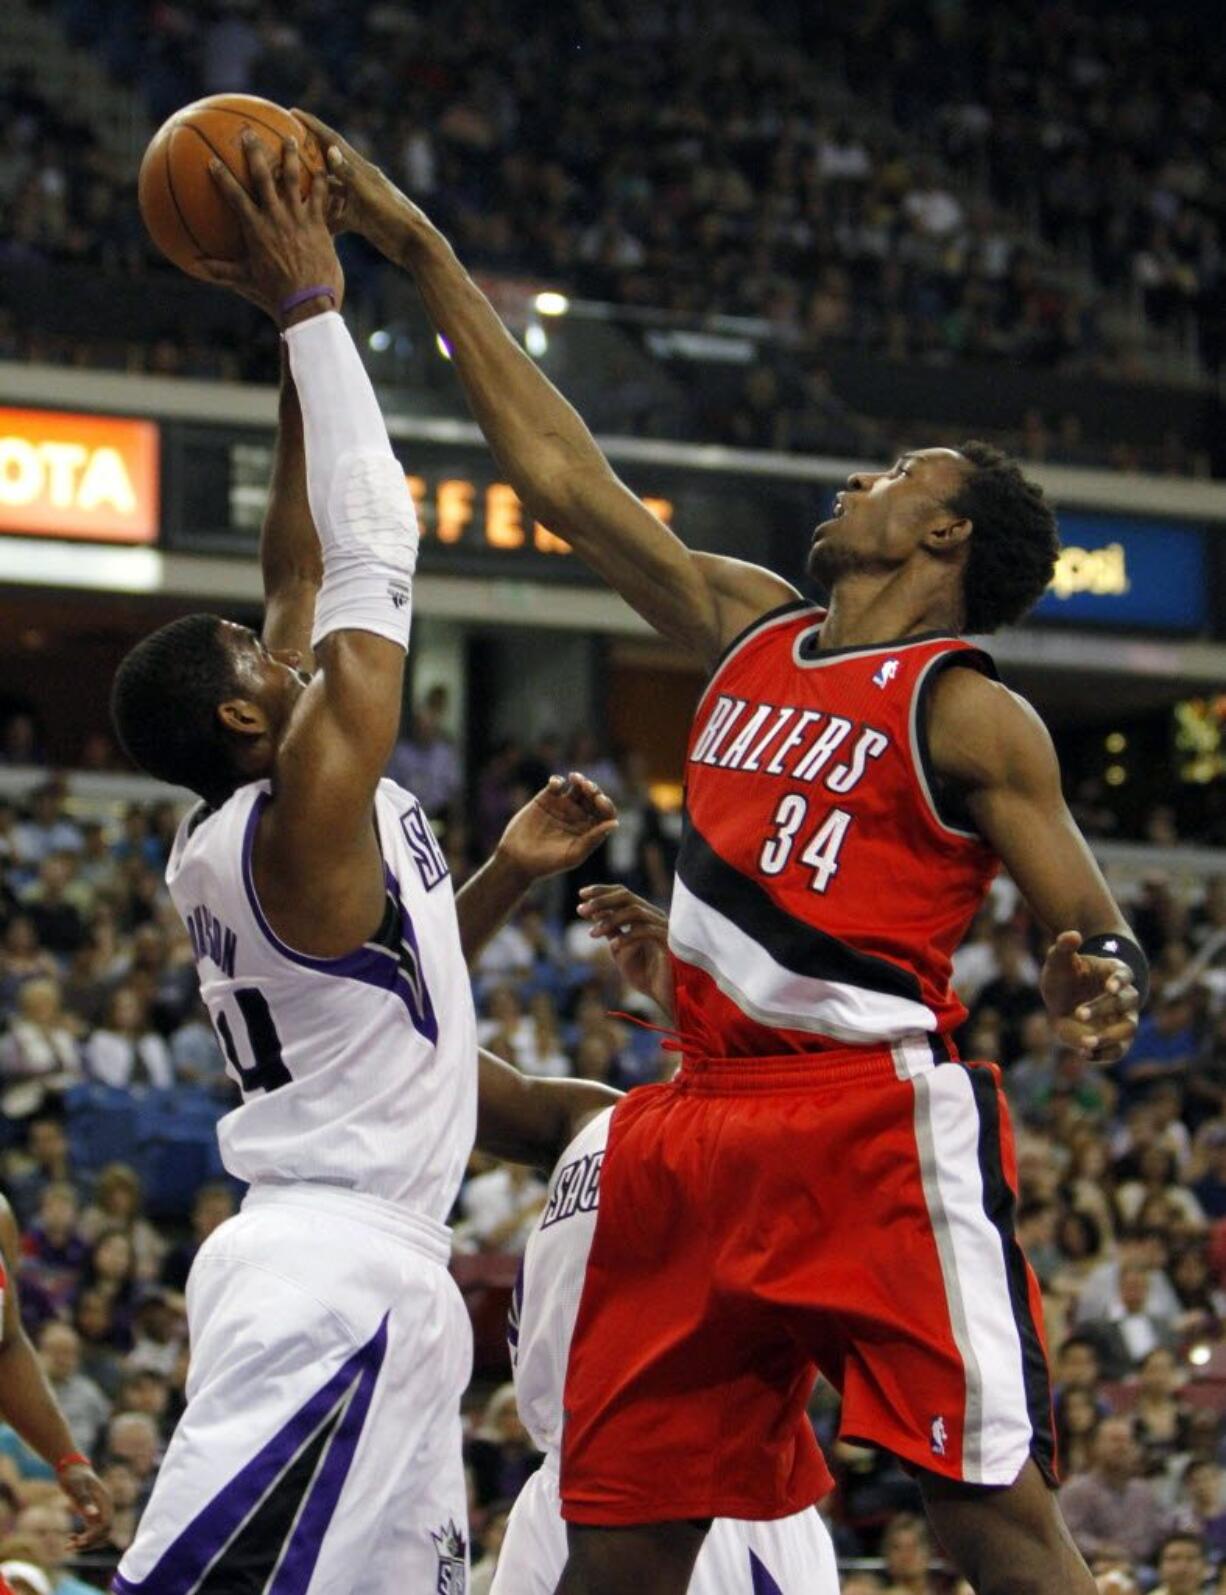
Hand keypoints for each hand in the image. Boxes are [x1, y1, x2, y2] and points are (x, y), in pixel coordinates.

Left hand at [60, 1461, 112, 1549]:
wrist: (71, 1467)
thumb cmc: (73, 1475)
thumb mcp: (76, 1486)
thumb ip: (84, 1500)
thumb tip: (93, 1515)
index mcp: (104, 1500)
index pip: (107, 1524)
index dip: (95, 1535)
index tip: (80, 1541)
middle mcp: (104, 1507)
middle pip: (105, 1532)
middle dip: (91, 1542)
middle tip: (73, 1545)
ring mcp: (98, 1511)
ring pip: (99, 1534)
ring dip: (86, 1543)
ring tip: (68, 1545)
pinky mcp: (90, 1514)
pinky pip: (92, 1531)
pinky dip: (83, 1538)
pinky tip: (70, 1538)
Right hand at [195, 132, 343, 321]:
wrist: (308, 302)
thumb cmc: (276, 293)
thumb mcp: (246, 279)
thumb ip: (221, 269)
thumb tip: (197, 266)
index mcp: (255, 228)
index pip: (234, 196)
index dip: (222, 177)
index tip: (212, 161)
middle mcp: (275, 217)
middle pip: (262, 176)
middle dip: (254, 152)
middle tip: (248, 132)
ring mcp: (298, 218)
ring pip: (294, 178)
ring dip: (291, 156)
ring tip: (290, 137)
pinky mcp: (319, 224)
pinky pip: (321, 195)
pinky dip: (322, 179)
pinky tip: (325, 165)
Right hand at [292, 109, 423, 254]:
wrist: (416, 245)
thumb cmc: (397, 218)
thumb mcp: (371, 196)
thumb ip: (350, 175)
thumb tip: (331, 150)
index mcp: (362, 170)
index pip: (333, 141)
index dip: (313, 126)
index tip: (293, 112)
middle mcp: (358, 181)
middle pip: (327, 162)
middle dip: (306, 152)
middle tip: (283, 143)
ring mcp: (359, 200)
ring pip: (329, 189)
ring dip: (310, 185)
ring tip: (286, 183)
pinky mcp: (360, 219)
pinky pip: (336, 215)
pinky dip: (323, 216)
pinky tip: (306, 219)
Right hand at [496, 773, 616, 881]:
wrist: (516, 861)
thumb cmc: (547, 864)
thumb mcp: (573, 855)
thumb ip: (593, 839)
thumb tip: (615, 823)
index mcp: (589, 830)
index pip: (605, 813)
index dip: (606, 805)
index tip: (599, 800)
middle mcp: (579, 816)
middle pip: (593, 797)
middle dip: (593, 790)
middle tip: (588, 788)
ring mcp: (562, 806)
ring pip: (578, 787)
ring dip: (581, 781)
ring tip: (576, 779)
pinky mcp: (546, 799)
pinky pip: (556, 784)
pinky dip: (558, 780)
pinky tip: (555, 785)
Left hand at [578, 884, 673, 1019]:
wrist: (664, 996)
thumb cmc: (645, 974)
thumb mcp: (621, 950)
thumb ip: (612, 931)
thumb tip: (595, 913)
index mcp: (644, 915)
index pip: (622, 894)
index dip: (602, 891)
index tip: (581, 894)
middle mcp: (654, 916)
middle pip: (627, 896)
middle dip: (602, 900)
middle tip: (581, 910)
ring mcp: (662, 927)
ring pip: (634, 911)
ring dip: (610, 920)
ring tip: (593, 933)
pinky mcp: (668, 942)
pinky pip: (646, 932)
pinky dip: (627, 937)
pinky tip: (613, 945)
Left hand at [1041, 930, 1140, 1064]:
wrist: (1063, 998)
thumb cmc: (1065, 976)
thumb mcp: (1058, 960)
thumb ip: (1063, 947)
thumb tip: (1072, 935)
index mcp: (1115, 973)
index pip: (1124, 975)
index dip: (1119, 981)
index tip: (1110, 987)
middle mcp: (1124, 997)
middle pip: (1125, 1002)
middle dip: (1103, 1008)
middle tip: (1079, 1013)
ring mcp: (1122, 1019)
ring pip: (1128, 1029)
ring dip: (1110, 1036)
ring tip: (1086, 1042)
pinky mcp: (1115, 1040)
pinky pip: (1118, 1051)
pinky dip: (1105, 1054)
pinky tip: (1084, 1054)